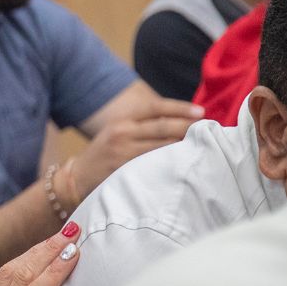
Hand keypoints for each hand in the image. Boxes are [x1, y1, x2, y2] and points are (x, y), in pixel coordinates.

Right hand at [69, 97, 202, 203]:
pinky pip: (155, 164)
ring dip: (184, 145)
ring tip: (204, 146)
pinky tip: (185, 163)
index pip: (155, 107)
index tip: (201, 112)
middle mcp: (122, 131)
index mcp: (122, 119)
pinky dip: (172, 162)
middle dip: (188, 127)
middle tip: (209, 130)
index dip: (180, 108)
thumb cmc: (104, 155)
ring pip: (162, 145)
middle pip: (163, 126)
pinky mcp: (125, 169)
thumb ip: (142, 126)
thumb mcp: (117, 132)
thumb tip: (179, 122)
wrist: (77, 178)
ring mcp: (123, 151)